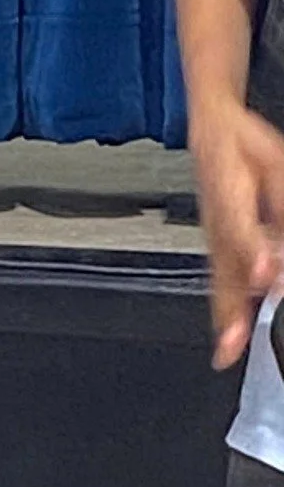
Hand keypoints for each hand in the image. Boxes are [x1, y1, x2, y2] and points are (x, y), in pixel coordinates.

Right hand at [192, 101, 283, 367]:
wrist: (210, 133)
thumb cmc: (244, 147)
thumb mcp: (275, 165)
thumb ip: (281, 203)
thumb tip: (282, 250)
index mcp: (229, 192)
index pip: (239, 229)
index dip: (253, 255)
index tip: (263, 279)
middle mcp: (217, 222)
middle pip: (222, 270)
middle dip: (229, 310)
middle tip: (232, 344)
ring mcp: (213, 236)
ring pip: (218, 281)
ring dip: (224, 319)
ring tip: (227, 353)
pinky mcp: (215, 245)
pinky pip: (219, 280)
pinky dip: (224, 310)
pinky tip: (230, 332)